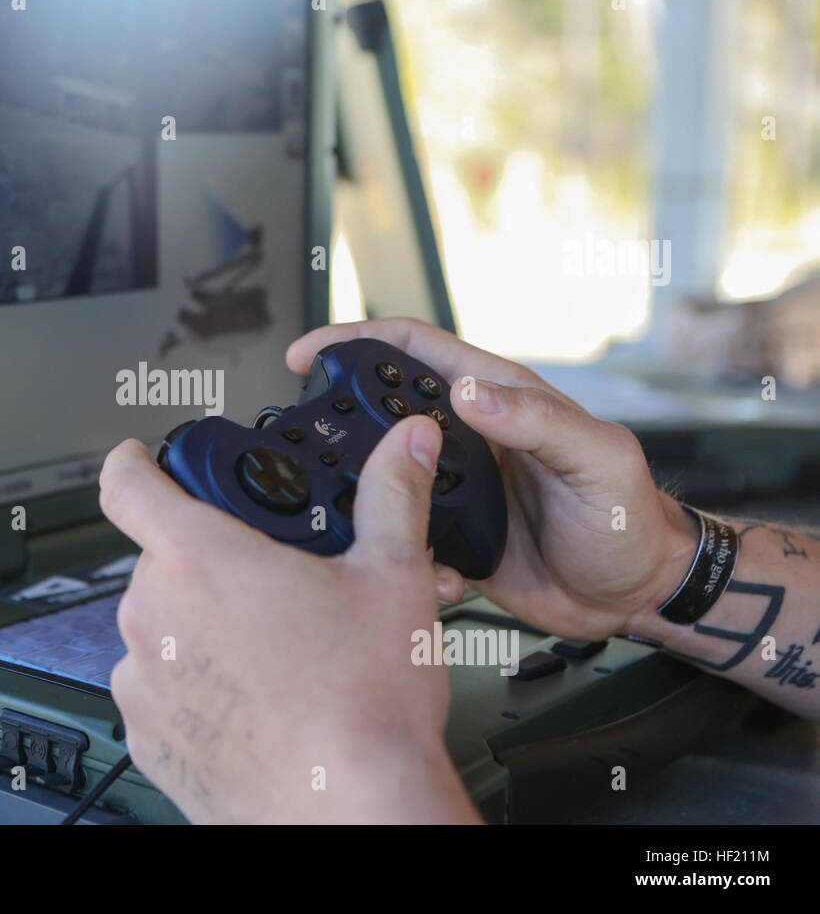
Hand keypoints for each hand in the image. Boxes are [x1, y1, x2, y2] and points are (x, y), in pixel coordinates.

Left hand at [99, 416, 479, 823]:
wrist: (354, 811)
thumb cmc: (364, 703)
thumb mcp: (392, 575)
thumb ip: (392, 494)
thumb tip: (406, 445)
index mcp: (198, 558)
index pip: (128, 483)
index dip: (133, 461)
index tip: (138, 459)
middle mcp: (153, 616)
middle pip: (160, 562)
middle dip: (209, 565)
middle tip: (271, 588)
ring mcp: (143, 683)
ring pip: (160, 630)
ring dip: (200, 629)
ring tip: (273, 653)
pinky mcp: (148, 739)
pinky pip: (158, 692)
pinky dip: (194, 689)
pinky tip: (254, 701)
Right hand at [288, 318, 698, 641]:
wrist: (633, 595)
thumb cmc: (628, 519)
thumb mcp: (595, 458)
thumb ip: (536, 420)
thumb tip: (467, 391)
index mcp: (496, 400)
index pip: (412, 350)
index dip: (356, 340)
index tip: (308, 354)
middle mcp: (466, 439)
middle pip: (381, 410)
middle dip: (335, 415)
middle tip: (302, 437)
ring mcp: (453, 488)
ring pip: (381, 476)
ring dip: (356, 492)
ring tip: (340, 512)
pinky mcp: (449, 536)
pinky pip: (400, 534)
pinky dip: (393, 548)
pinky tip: (404, 565)